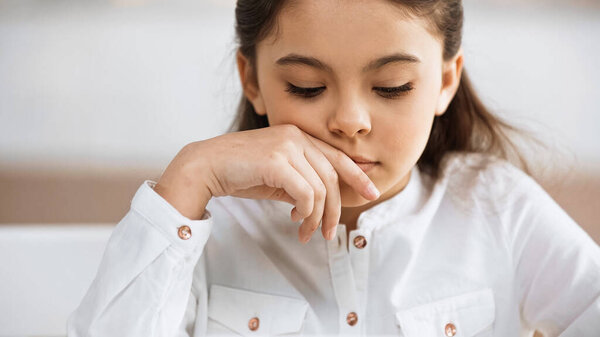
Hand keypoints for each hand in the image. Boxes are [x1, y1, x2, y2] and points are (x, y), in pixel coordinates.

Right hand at [154, 124, 379, 242]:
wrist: (206, 167)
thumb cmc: (239, 172)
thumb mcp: (276, 177)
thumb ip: (299, 184)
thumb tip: (318, 205)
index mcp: (298, 136)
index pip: (337, 157)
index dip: (357, 176)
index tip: (371, 194)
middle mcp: (296, 136)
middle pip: (332, 176)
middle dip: (336, 209)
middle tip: (329, 234)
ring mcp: (286, 146)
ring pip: (320, 188)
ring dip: (317, 217)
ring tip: (305, 232)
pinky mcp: (276, 161)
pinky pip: (306, 193)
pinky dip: (306, 211)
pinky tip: (294, 219)